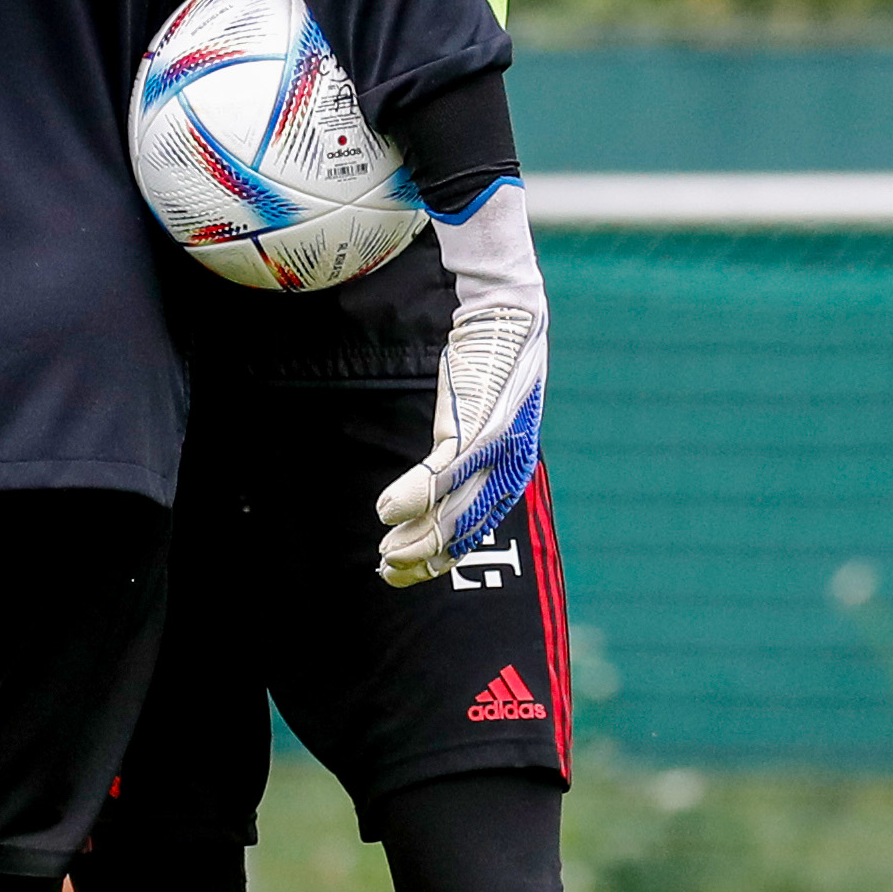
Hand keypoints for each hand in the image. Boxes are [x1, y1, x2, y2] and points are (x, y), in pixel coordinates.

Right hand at [376, 183, 549, 586]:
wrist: (508, 318)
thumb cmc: (489, 368)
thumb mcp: (476, 419)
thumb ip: (461, 453)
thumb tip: (431, 486)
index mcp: (508, 472)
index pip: (472, 530)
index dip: (437, 557)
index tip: (404, 573)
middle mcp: (507, 468)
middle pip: (463, 530)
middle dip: (423, 557)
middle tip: (387, 573)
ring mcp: (494, 449)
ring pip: (453, 510)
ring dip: (415, 537)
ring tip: (384, 556)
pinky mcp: (477, 424)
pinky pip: (442, 471)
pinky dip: (413, 495)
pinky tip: (386, 513)